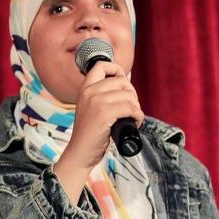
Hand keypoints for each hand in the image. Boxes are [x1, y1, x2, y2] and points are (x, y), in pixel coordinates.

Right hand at [52, 60, 143, 203]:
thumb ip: (101, 95)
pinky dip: (138, 116)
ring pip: (129, 96)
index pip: (101, 65)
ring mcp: (96, 102)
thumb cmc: (89, 135)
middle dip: (132, 94)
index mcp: (84, 89)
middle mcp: (89, 92)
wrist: (80, 154)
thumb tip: (125, 85)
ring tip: (131, 118)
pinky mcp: (104, 114)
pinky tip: (134, 123)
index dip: (117, 69)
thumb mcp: (90, 108)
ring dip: (136, 108)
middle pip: (122, 81)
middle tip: (130, 108)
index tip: (123, 84)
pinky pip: (131, 108)